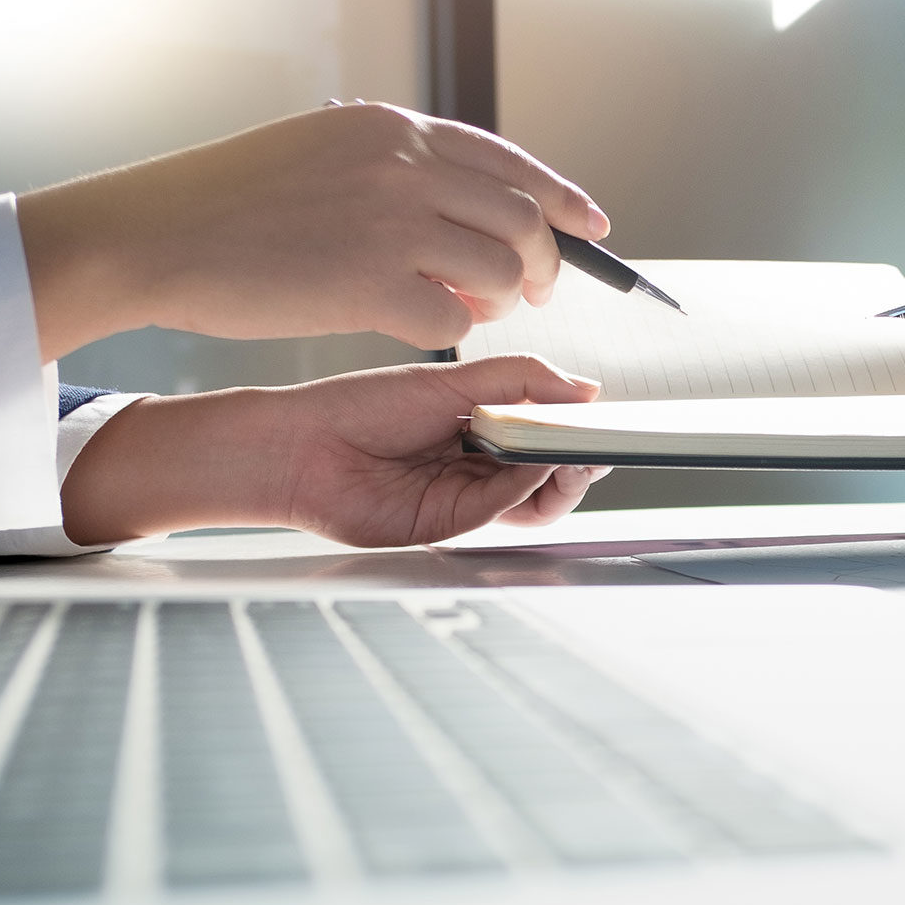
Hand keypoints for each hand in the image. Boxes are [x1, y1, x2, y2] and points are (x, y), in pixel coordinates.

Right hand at [18, 103, 609, 356]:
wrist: (159, 233)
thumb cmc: (226, 203)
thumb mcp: (322, 150)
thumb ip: (393, 167)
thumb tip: (460, 208)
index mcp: (393, 129)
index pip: (509, 162)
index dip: (562, 197)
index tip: (593, 225)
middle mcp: (403, 166)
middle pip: (523, 218)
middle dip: (544, 263)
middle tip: (537, 290)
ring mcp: (392, 224)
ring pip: (500, 269)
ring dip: (502, 300)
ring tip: (480, 312)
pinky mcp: (372, 284)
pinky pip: (452, 318)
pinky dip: (454, 329)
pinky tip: (429, 328)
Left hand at [58, 354, 610, 547]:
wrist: (300, 448)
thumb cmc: (355, 408)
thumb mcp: (448, 380)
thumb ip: (519, 380)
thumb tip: (582, 388)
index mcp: (479, 422)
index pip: (547, 428)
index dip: (578, 424)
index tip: (603, 413)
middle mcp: (477, 462)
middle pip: (553, 470)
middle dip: (582, 454)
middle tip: (595, 437)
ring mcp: (467, 495)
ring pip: (538, 498)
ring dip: (563, 475)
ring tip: (570, 450)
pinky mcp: (452, 524)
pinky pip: (506, 511)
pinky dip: (527, 488)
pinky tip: (532, 463)